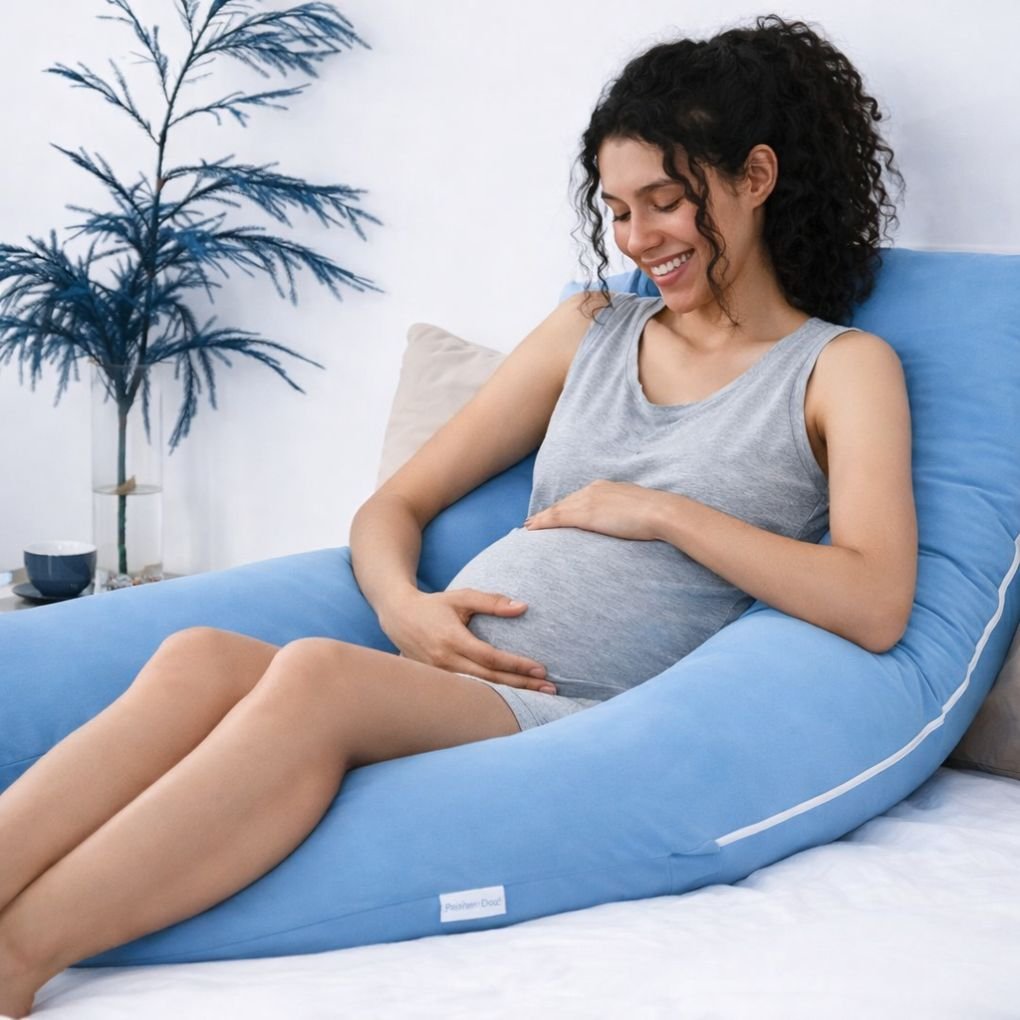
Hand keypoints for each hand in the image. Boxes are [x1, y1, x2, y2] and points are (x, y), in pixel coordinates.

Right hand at [378, 588, 556, 692]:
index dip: (517, 665)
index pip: (491, 658)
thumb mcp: (462, 598)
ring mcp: (440, 675)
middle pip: (490, 679)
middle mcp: (445, 661)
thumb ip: (492, 602)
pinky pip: (469, 693)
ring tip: (537, 698)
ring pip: (480, 690)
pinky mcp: (438, 683)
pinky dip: (490, 697)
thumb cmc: (434, 605)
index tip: (541, 669)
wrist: (398, 618)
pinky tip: (510, 701)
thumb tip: (523, 607)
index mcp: (452, 640)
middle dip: (522, 685)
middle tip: (550, 689)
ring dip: (510, 695)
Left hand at [524, 479, 666, 540]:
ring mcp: (588, 500)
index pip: (577, 498)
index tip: (552, 514)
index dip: (562, 507)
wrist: (661, 512)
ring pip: (556, 510)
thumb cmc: (657, 514)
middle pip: (563, 503)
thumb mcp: (638, 510)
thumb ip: (626, 514)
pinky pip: (557, 518)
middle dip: (547, 513)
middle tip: (531, 522)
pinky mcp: (586, 514)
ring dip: (540, 519)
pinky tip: (531, 529)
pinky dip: (542, 523)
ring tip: (527, 528)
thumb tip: (626, 524)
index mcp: (604, 487)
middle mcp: (593, 490)